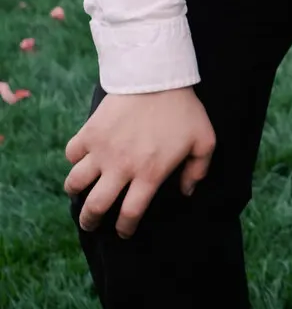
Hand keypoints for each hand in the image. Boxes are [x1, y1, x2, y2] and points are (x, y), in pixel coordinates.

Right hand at [64, 88, 216, 237]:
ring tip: (80, 194)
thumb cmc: (185, 110)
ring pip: (75, 183)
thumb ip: (197, 171)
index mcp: (149, 174)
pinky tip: (81, 161)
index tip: (123, 232)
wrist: (157, 77)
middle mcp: (121, 167)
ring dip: (75, 192)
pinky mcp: (89, 131)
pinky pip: (71, 153)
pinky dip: (74, 160)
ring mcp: (101, 150)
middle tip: (91, 223)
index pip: (130, 213)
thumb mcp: (204, 141)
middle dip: (90, 221)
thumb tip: (186, 192)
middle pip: (96, 206)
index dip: (124, 228)